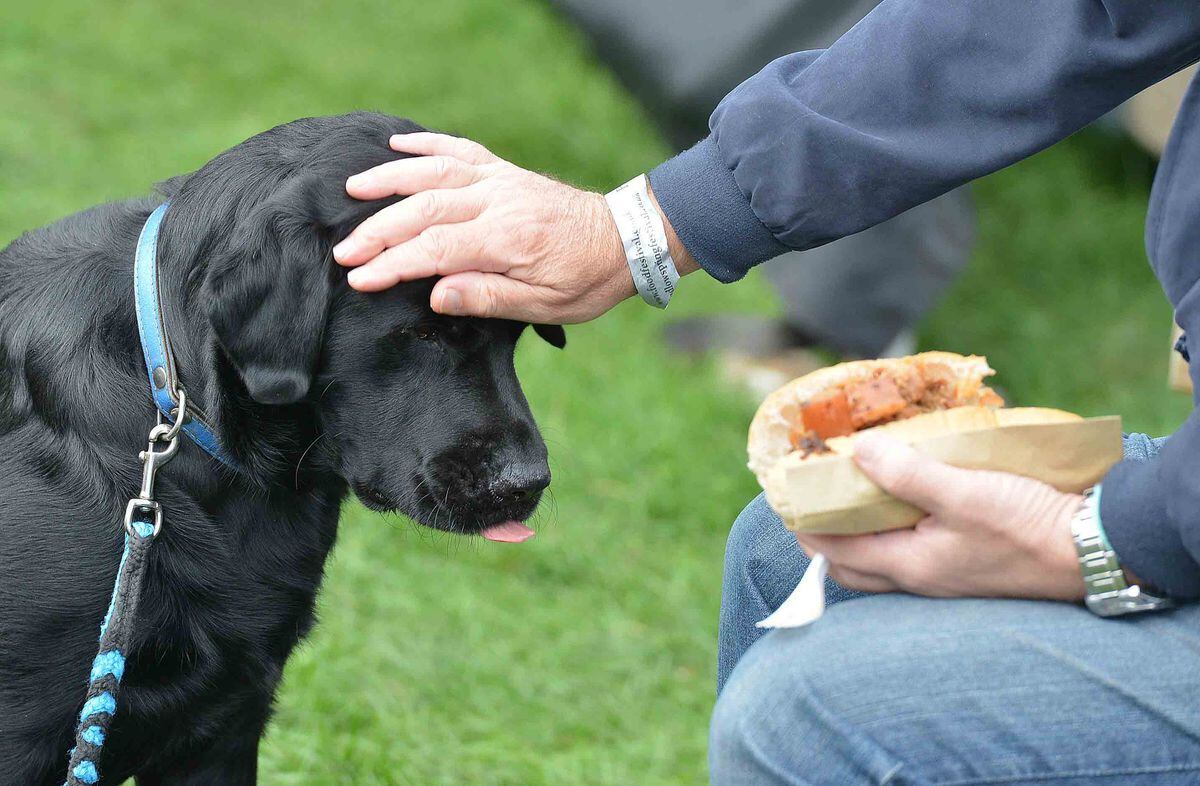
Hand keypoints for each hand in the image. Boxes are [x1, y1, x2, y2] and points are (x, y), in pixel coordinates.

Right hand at [333, 132, 695, 322]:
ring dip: (390, 180)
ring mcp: (501, 182)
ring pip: (434, 173)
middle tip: (343, 251)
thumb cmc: (586, 281)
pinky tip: (397, 146)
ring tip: (351, 189)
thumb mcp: (545, 307)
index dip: (392, 263)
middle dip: (378, 230)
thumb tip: (436, 295)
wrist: (625, 240)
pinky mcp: (505, 172)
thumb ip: (489, 298)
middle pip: (424, 210)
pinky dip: (427, 146)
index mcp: (508, 240)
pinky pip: (460, 151)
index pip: (435, 250)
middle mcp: (499, 203)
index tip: (358, 278)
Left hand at [794, 433, 1085, 600]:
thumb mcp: (964, 492)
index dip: (807, 531)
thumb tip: (856, 454)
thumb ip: (907, 474)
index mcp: (910, 565)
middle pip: (856, 568)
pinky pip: (917, 554)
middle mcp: (923, 578)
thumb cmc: (1026, 525)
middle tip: (813, 508)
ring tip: (854, 501)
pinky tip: (909, 505)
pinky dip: (898, 533)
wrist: (1094, 550)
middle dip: (828, 542)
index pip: (838, 555)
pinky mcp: (971, 566)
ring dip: (863, 538)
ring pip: (886, 563)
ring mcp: (948, 576)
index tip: (787, 506)